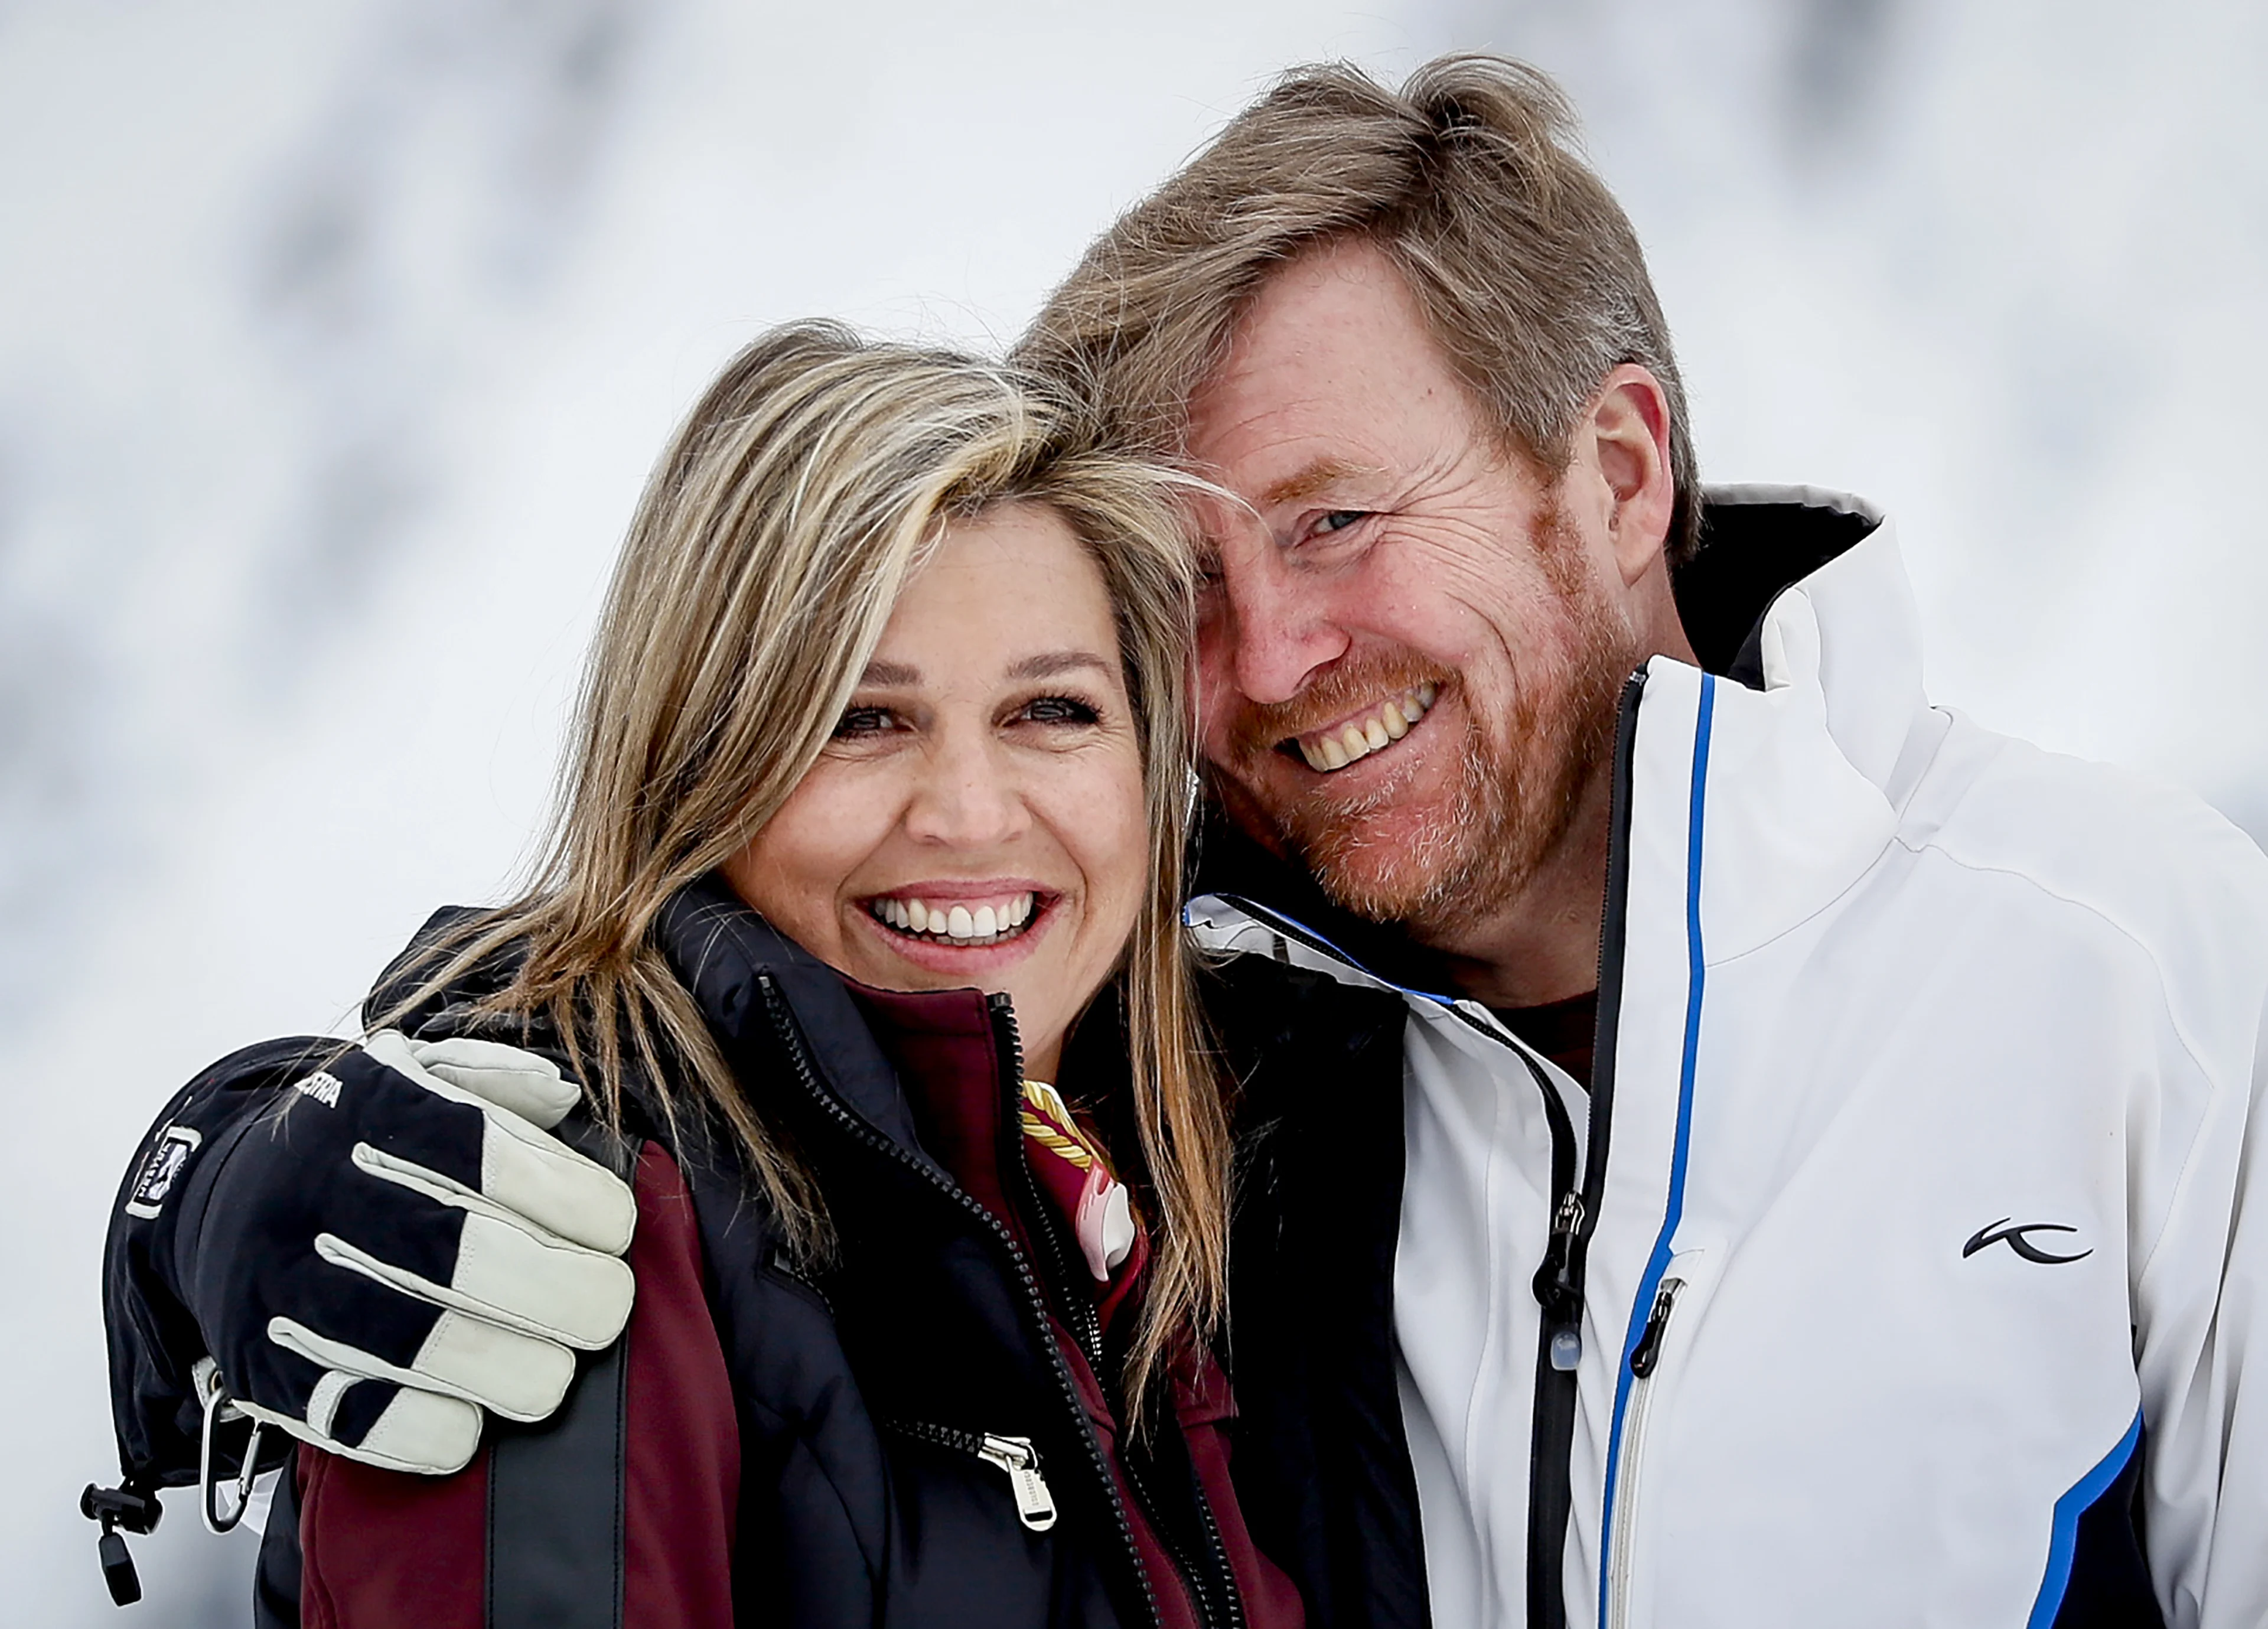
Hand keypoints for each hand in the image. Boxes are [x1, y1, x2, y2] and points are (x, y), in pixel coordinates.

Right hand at [182, 1031, 635, 1474]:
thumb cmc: (362, 1148)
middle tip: (604, 1305)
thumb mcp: (422, 1077)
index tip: (612, 1228)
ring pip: (428, 1346)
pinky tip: (473, 1415)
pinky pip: (367, 1420)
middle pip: (468, 1259)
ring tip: (552, 1367)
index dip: (577, 1203)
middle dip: (567, 1294)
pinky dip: (439, 1430)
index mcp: (370, 1110)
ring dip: (519, 1370)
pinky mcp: (265, 1372)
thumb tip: (562, 1096)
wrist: (221, 1207)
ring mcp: (285, 1287)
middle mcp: (319, 1195)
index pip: (495, 1158)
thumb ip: (499, 1079)